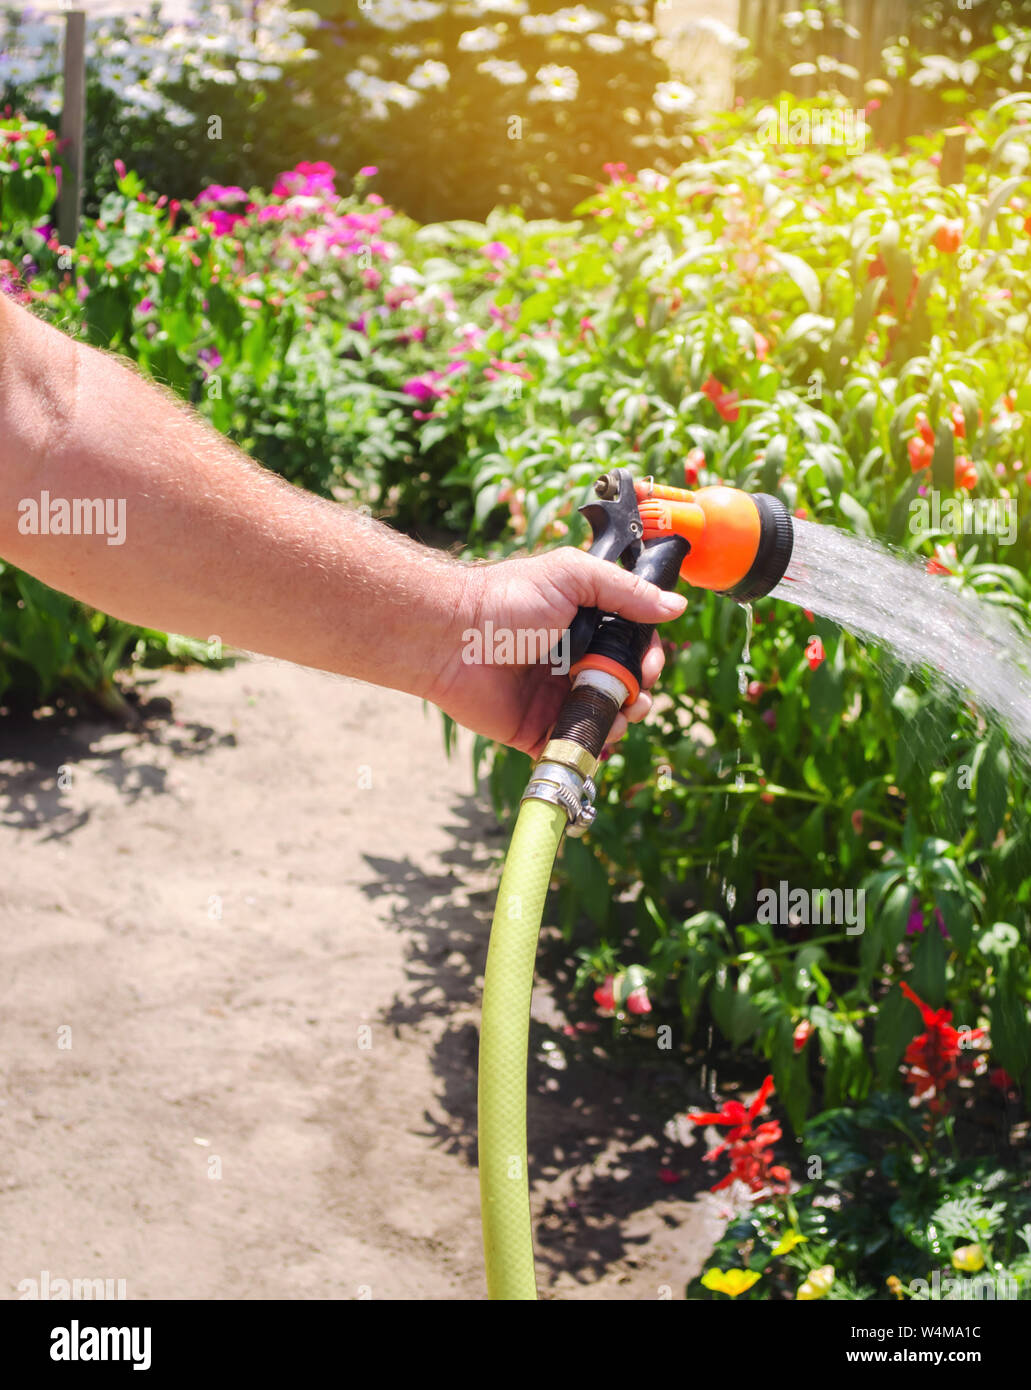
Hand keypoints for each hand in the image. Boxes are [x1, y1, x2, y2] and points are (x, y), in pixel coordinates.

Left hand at [426, 547, 687, 757]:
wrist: (451, 637)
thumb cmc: (506, 599)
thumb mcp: (571, 578)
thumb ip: (624, 590)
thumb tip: (676, 606)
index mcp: (583, 626)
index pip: (632, 647)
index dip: (649, 658)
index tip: (650, 665)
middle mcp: (571, 662)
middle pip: (624, 688)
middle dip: (640, 695)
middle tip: (635, 695)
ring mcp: (554, 698)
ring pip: (604, 720)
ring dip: (620, 722)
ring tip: (616, 715)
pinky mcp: (534, 730)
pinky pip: (571, 747)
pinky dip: (590, 748)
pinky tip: (596, 738)